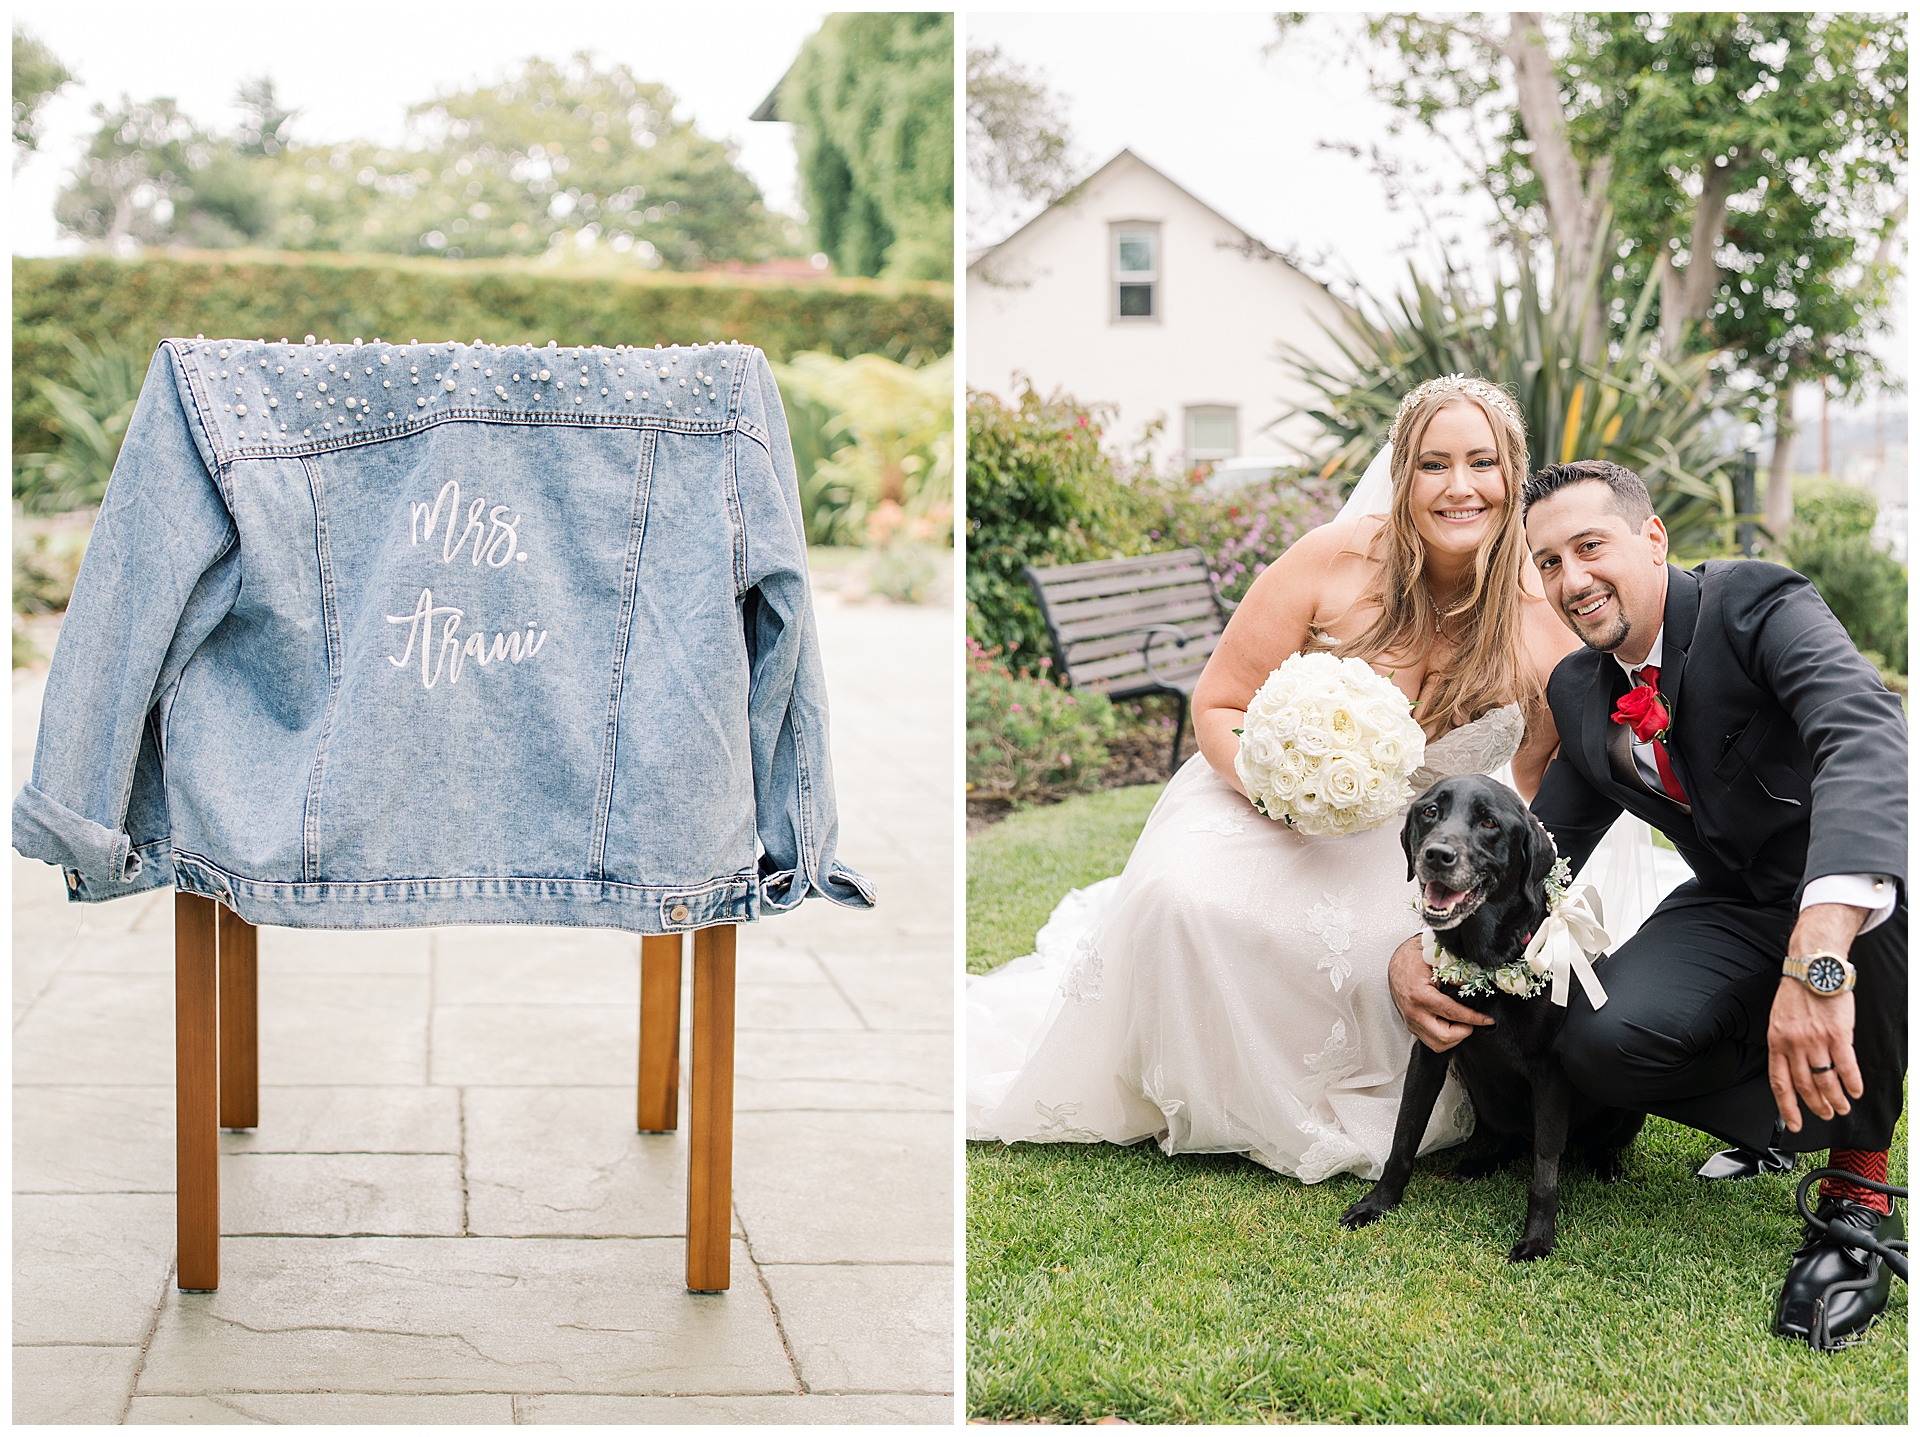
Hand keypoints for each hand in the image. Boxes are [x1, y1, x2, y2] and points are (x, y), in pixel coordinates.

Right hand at [1388, 932, 1494, 1051]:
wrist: (1397, 962)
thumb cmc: (1413, 959)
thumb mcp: (1436, 961)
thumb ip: (1455, 974)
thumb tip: (1472, 985)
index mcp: (1420, 995)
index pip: (1452, 1013)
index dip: (1474, 1018)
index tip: (1487, 1020)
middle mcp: (1413, 1012)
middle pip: (1445, 1037)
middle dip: (1464, 1032)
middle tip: (1473, 1021)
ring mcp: (1411, 1021)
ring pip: (1437, 1044)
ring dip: (1454, 1037)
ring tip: (1462, 1023)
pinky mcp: (1411, 1025)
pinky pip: (1430, 1040)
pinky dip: (1444, 1037)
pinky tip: (1451, 1024)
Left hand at [1768, 979, 1860, 1132]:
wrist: (1813, 969)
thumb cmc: (1797, 993)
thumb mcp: (1779, 1020)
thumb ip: (1785, 1044)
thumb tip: (1792, 1069)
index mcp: (1776, 1042)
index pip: (1779, 1083)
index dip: (1786, 1107)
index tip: (1794, 1123)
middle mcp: (1794, 1044)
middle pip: (1805, 1086)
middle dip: (1816, 1106)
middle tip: (1826, 1114)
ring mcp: (1816, 1040)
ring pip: (1826, 1081)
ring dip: (1836, 1099)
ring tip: (1842, 1107)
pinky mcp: (1838, 1035)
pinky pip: (1846, 1067)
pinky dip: (1852, 1083)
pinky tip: (1856, 1091)